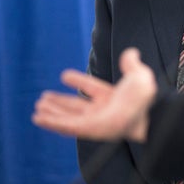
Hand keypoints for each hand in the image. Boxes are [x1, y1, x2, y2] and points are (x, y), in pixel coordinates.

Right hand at [32, 48, 156, 141]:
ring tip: (37, 107)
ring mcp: (94, 121)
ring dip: (52, 113)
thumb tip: (131, 52)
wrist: (146, 112)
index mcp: (112, 97)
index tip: (65, 75)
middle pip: (76, 106)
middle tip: (43, 98)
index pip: (91, 88)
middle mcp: (102, 110)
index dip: (79, 81)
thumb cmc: (145, 97)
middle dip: (59, 103)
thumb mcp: (138, 75)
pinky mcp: (88, 130)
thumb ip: (131, 64)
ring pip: (68, 117)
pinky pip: (66, 127)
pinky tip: (38, 118)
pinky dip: (51, 122)